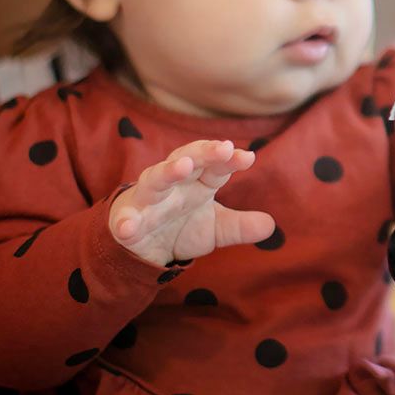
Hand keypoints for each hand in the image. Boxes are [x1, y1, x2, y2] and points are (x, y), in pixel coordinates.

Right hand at [109, 139, 274, 265]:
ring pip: (157, 179)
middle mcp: (173, 183)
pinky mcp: (126, 220)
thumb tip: (270, 225)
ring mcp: (148, 199)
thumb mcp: (216, 229)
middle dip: (205, 152)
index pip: (216, 166)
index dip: (230, 159)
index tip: (248, 157)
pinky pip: (124, 219)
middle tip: (224, 147)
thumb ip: (240, 226)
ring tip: (183, 167)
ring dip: (169, 172)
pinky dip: (125, 222)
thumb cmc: (182, 226)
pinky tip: (128, 227)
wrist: (143, 246)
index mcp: (198, 181)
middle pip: (188, 159)